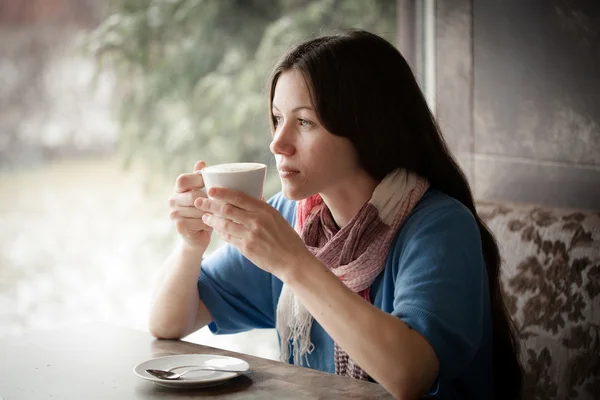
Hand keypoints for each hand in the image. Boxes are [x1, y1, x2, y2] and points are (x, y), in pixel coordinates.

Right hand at [168, 160, 212, 250]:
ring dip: (209, 213)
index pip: (183, 180)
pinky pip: (199, 221)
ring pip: (198, 209)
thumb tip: (201, 162)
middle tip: (212, 205)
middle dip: (207, 201)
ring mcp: (173, 214)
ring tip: (209, 216)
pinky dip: (207, 224)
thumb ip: (200, 178)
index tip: (208, 186)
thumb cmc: (202, 212)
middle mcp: (172, 200)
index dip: (197, 181)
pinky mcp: (179, 226)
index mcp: (177, 189)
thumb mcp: (203, 193)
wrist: (197, 236)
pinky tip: (206, 225)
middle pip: (193, 195)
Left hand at [195, 187, 314, 279]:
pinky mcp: (246, 248)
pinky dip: (220, 232)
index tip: (211, 189)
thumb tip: (252, 195)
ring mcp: (251, 235)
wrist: (292, 260)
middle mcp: (257, 221)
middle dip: (210, 204)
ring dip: (211, 219)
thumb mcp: (277, 217)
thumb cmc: (286, 238)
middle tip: (199, 201)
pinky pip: (228, 238)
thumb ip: (263, 208)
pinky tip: (216, 229)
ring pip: (224, 224)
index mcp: (265, 210)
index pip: (239, 197)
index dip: (222, 192)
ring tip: (204, 216)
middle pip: (227, 209)